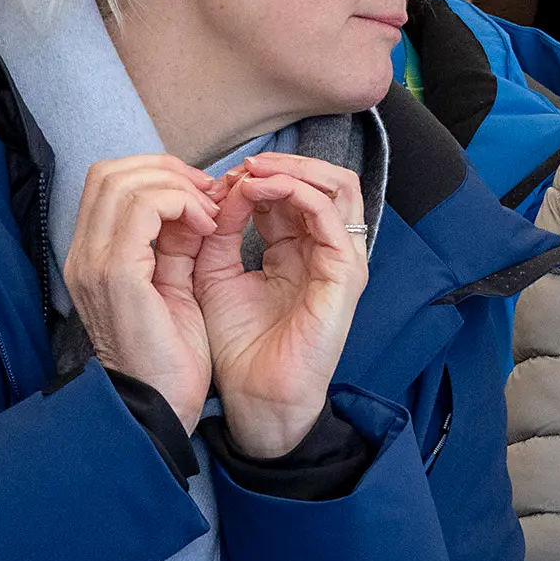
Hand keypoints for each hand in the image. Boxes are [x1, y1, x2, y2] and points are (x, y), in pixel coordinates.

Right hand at [64, 155, 217, 430]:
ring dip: (177, 186)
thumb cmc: (169, 354)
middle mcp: (83, 254)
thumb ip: (176, 244)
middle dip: (168, 170)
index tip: (202, 194)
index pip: (109, 181)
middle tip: (208, 194)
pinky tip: (207, 227)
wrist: (159, 406)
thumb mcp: (173, 285)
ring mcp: (94, 263)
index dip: (159, 174)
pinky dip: (180, 204)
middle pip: (110, 171)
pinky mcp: (117, 274)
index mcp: (93, 256)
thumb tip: (195, 203)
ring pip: (124, 181)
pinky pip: (143, 208)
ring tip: (210, 213)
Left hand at [193, 153, 368, 458]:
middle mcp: (324, 250)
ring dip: (294, 169)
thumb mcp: (216, 274)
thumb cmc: (238, 347)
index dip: (255, 177)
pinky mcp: (345, 274)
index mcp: (297, 250)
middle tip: (241, 166)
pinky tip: (259, 191)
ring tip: (253, 172)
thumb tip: (219, 188)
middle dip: (282, 163)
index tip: (214, 180)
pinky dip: (296, 192)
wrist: (256, 397)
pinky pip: (330, 216)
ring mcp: (340, 261)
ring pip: (339, 186)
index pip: (290, 191)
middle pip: (324, 181)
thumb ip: (218, 232)